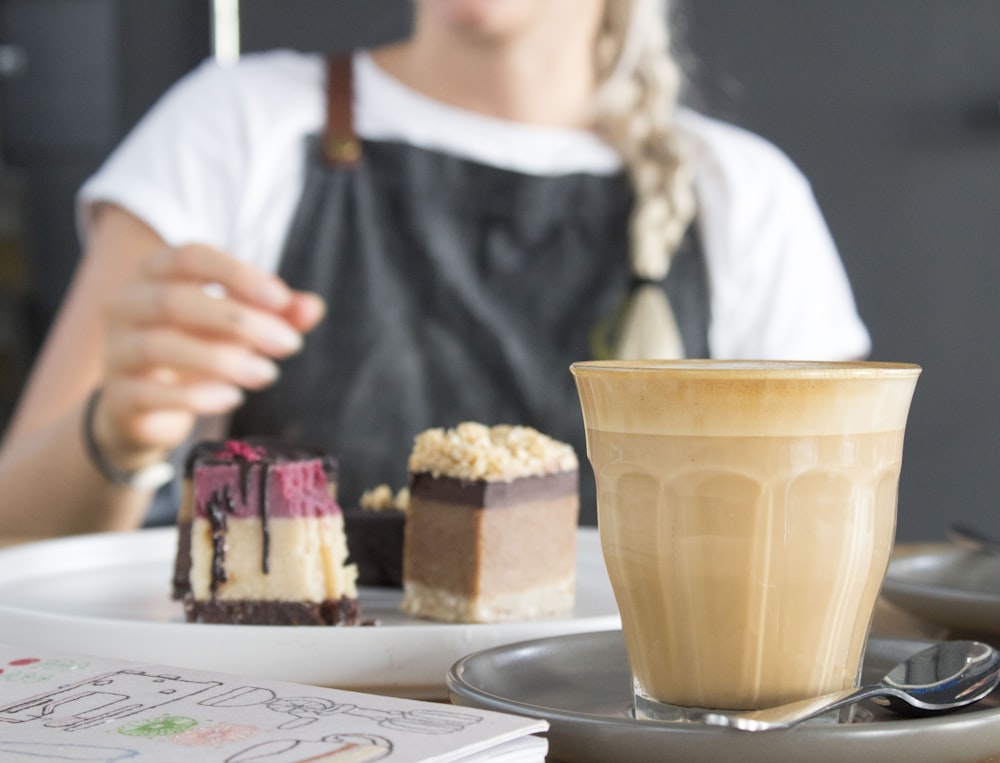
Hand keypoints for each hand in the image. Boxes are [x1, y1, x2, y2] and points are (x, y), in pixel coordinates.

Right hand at [95, 244, 324, 469]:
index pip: (190, 256)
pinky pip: (147, 394)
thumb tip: (314, 307)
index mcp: (155, 272)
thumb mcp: (239, 327)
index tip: (282, 299)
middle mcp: (126, 304)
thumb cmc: (197, 348)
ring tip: (267, 374)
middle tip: (290, 345)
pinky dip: (194, 396)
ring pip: (160, 346)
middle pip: (175, 300)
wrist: (141, 408)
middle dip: (239, 321)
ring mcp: (116, 351)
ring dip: (222, 360)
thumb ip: (277, 315)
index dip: (237, 274)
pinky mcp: (117, 397)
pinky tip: (232, 398)